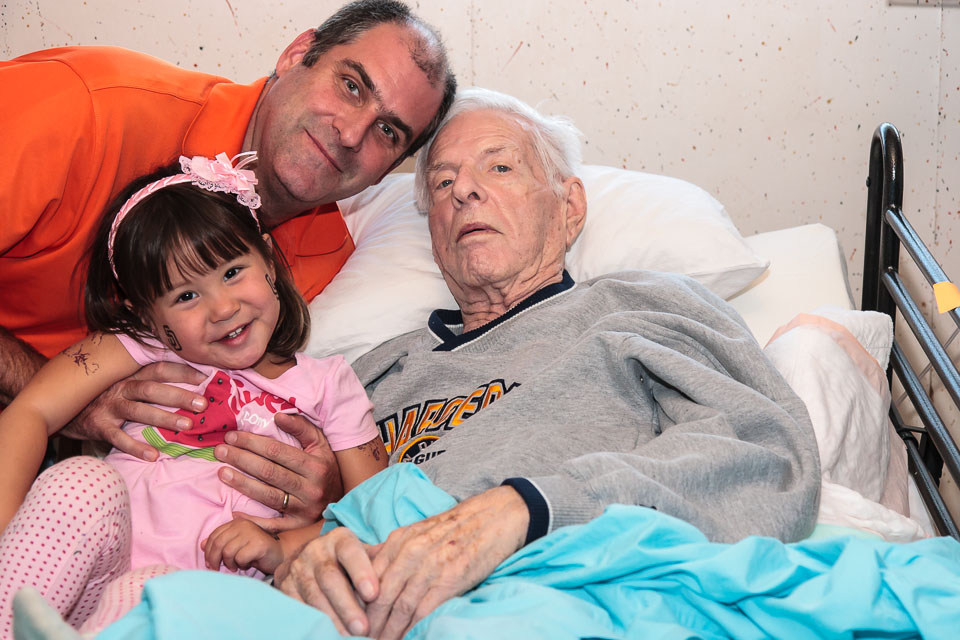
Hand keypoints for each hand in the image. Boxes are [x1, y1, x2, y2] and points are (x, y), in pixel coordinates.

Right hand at [60, 361, 206, 460]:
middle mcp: (121, 388)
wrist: (64, 409)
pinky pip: (119, 438)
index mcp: (131, 376)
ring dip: (164, 417)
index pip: (159, 369)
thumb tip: (192, 390)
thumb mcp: (127, 386)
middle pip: (152, 388)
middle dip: (179, 395)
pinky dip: (136, 447)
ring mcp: (109, 407)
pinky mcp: (99, 427)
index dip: (182, 371)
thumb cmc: (108, 398)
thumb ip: (152, 385)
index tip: (206, 377)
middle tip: (203, 404)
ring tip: (187, 426)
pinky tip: (154, 456)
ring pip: (139, 410)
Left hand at [202, 516, 282, 573]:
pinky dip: (241, 565)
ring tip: (236, 566)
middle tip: (217, 569)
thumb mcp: (236, 545)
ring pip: (228, 552)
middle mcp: (243, 524)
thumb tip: (201, 544)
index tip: (210, 563)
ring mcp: (252, 533)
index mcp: (236, 523)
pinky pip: (240, 558)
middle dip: (214, 560)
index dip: (208, 551)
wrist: (279, 555)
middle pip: (218, 544)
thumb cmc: (255, 552)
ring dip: (230, 563)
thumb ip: (221, 543)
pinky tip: (248, 564)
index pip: (214, 536)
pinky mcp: (259, 544)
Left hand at [214, 413, 342, 531]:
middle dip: (241, 460)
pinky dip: (253, 519)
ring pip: (268, 496)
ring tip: (221, 473)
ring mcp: (304, 509)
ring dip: (241, 484)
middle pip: (269, 472)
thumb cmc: (326, 467)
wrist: (343, 499)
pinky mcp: (298, 527)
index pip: (278, 451)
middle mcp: (311, 488)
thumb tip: (278, 416)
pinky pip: (272, 525)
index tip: (232, 436)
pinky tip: (234, 510)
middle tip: (220, 451)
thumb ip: (302, 428)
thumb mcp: (320, 444)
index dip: (252, 443)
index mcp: (316, 465)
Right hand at [276, 526, 376, 636]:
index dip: (362, 571)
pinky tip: (328, 634)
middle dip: (347, 605)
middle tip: (364, 628)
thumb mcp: (363, 556)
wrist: (306, 561)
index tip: (374, 594)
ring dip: (332, 618)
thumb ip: (381, 562)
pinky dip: (315, 622)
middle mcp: (316, 551)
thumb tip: (409, 570)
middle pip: (331, 578)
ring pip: (314, 595)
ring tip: (349, 637)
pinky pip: (299, 606)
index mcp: (339, 540)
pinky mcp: (285, 587)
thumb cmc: (347, 562)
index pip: (351, 552)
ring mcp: (297, 569)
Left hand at [277, 486, 529, 638]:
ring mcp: (430, 565)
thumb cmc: (454, 528)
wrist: (493, 516)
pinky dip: (413, 628)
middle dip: (369, 626)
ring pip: (399, 608)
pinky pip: (424, 610)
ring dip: (388, 632)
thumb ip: (392, 552)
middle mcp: (409, 553)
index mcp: (398, 541)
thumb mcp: (417, 533)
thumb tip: (365, 571)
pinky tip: (408, 638)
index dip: (356, 608)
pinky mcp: (451, 578)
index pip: (367, 581)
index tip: (350, 627)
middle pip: (379, 598)